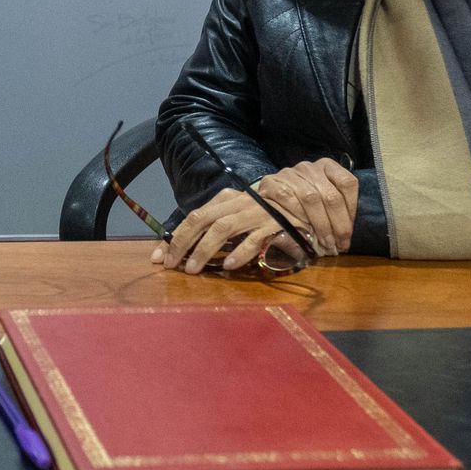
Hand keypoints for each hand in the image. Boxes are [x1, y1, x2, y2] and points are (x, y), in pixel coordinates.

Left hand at [150, 159, 356, 273]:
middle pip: (202, 219)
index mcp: (229, 200)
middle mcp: (239, 203)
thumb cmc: (272, 211)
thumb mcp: (243, 214)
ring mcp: (257, 212)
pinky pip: (255, 238)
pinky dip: (240, 252)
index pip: (195, 216)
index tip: (159, 257)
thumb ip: (221, 226)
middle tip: (170, 264)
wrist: (311, 199)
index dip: (174, 236)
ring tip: (192, 269)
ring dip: (204, 249)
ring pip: (223, 227)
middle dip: (181, 242)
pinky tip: (228, 266)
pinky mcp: (276, 224)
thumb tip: (190, 246)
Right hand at [248, 158, 357, 255]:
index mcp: (327, 166)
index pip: (347, 183)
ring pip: (311, 198)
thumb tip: (345, 239)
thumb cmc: (302, 203)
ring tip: (325, 243)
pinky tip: (305, 229)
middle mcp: (309, 167)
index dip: (352, 209)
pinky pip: (288, 199)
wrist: (269, 197)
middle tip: (339, 245)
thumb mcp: (323, 201)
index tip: (349, 232)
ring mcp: (290, 173)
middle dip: (338, 224)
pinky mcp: (271, 182)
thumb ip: (335, 211)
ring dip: (321, 225)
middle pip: (331, 195)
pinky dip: (299, 217)